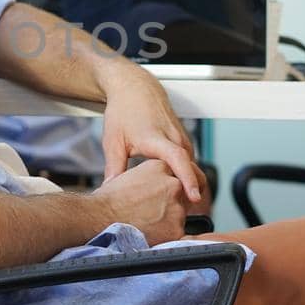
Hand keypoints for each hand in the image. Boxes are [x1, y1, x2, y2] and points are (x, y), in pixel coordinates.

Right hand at [92, 158, 204, 245]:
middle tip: (151, 211)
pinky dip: (166, 235)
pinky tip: (150, 232)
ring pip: (180, 215)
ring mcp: (176, 206)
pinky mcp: (176, 227)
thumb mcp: (130, 175)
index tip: (165, 195)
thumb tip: (156, 187)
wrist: (100, 216)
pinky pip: (177, 233)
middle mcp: (173, 184)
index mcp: (161, 167)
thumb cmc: (109, 199)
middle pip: (182, 195)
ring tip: (146, 222)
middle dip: (171, 204)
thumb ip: (150, 178)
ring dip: (168, 220)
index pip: (177, 175)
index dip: (170, 188)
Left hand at [97, 59, 206, 203]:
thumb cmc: (123, 111)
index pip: (179, 160)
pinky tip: (177, 189)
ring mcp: (181, 137)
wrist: (135, 88)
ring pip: (192, 166)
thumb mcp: (113, 140)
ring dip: (190, 184)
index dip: (188, 179)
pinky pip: (189, 161)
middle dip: (194, 192)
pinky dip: (187, 174)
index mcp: (157, 138)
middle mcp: (174, 137)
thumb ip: (114, 168)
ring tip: (183, 209)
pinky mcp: (183, 139)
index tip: (194, 197)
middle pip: (192, 168)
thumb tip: (110, 192)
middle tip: (187, 216)